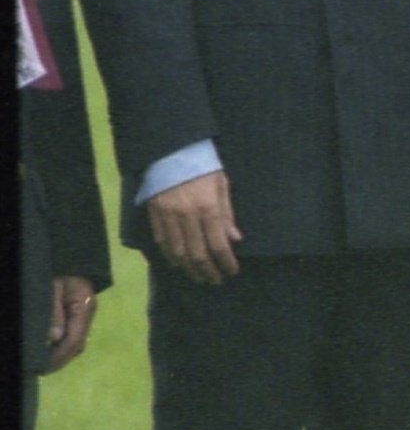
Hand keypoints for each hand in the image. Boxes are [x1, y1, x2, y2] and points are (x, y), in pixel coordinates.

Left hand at [46, 276, 97, 372]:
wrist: (68, 256)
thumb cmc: (58, 270)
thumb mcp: (51, 288)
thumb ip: (54, 312)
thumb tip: (54, 338)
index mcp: (84, 307)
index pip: (75, 339)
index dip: (59, 355)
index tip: (44, 366)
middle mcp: (87, 313)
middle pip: (78, 344)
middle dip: (61, 359)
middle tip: (42, 369)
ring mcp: (85, 314)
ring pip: (77, 341)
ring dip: (63, 354)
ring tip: (46, 363)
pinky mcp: (79, 313)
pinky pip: (74, 334)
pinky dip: (64, 345)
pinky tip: (52, 349)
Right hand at [148, 170, 242, 284]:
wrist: (170, 150)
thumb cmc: (202, 165)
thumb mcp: (222, 185)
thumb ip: (227, 214)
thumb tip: (235, 240)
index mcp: (208, 208)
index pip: (218, 245)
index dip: (226, 262)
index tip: (232, 272)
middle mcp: (187, 216)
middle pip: (197, 254)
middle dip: (208, 271)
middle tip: (215, 280)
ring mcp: (168, 216)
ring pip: (178, 252)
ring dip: (189, 268)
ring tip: (198, 276)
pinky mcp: (154, 214)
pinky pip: (162, 241)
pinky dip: (170, 255)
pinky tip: (178, 263)